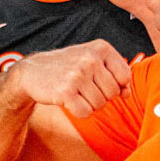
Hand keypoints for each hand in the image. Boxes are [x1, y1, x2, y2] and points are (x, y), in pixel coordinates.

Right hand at [12, 38, 132, 116]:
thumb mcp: (92, 61)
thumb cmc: (67, 67)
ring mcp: (78, 75)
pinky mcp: (66, 91)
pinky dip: (78, 111)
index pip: (125, 76)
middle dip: (101, 97)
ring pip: (100, 105)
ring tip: (75, 92)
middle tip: (84, 88)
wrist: (32, 71)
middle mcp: (90, 59)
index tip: (101, 83)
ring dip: (89, 104)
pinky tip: (68, 100)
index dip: (117, 86)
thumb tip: (127, 94)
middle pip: (113, 93)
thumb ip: (115, 73)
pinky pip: (85, 112)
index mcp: (101, 48)